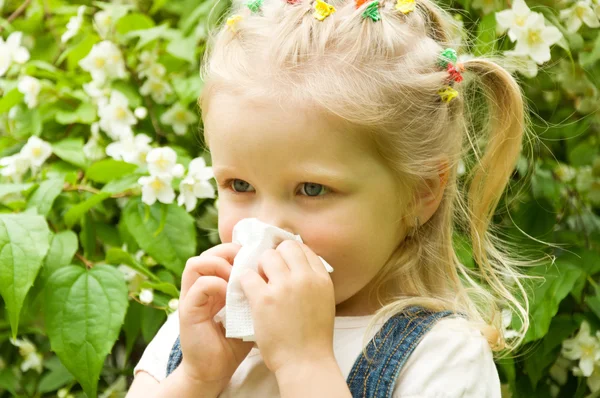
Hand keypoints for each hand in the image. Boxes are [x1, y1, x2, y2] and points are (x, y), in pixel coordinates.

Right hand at [178, 243, 253, 389]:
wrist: (215, 369)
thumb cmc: (235, 341)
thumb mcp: (248, 310)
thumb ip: (255, 291)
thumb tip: (277, 271)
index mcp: (215, 283)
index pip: (221, 253)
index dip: (237, 250)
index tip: (257, 258)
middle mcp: (201, 286)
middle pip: (208, 252)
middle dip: (228, 252)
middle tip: (247, 263)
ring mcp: (192, 296)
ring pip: (197, 263)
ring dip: (219, 265)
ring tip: (236, 277)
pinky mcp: (187, 310)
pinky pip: (199, 286)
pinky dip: (216, 284)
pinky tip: (230, 294)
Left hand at [239, 240, 335, 373]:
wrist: (305, 362)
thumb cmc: (314, 336)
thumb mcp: (324, 301)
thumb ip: (312, 281)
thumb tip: (297, 265)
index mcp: (321, 278)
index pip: (303, 249)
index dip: (290, 254)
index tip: (283, 264)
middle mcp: (304, 278)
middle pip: (285, 247)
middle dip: (275, 257)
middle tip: (269, 272)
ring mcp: (284, 287)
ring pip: (266, 257)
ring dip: (260, 267)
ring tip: (259, 283)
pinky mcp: (263, 299)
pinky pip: (248, 275)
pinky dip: (245, 281)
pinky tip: (248, 292)